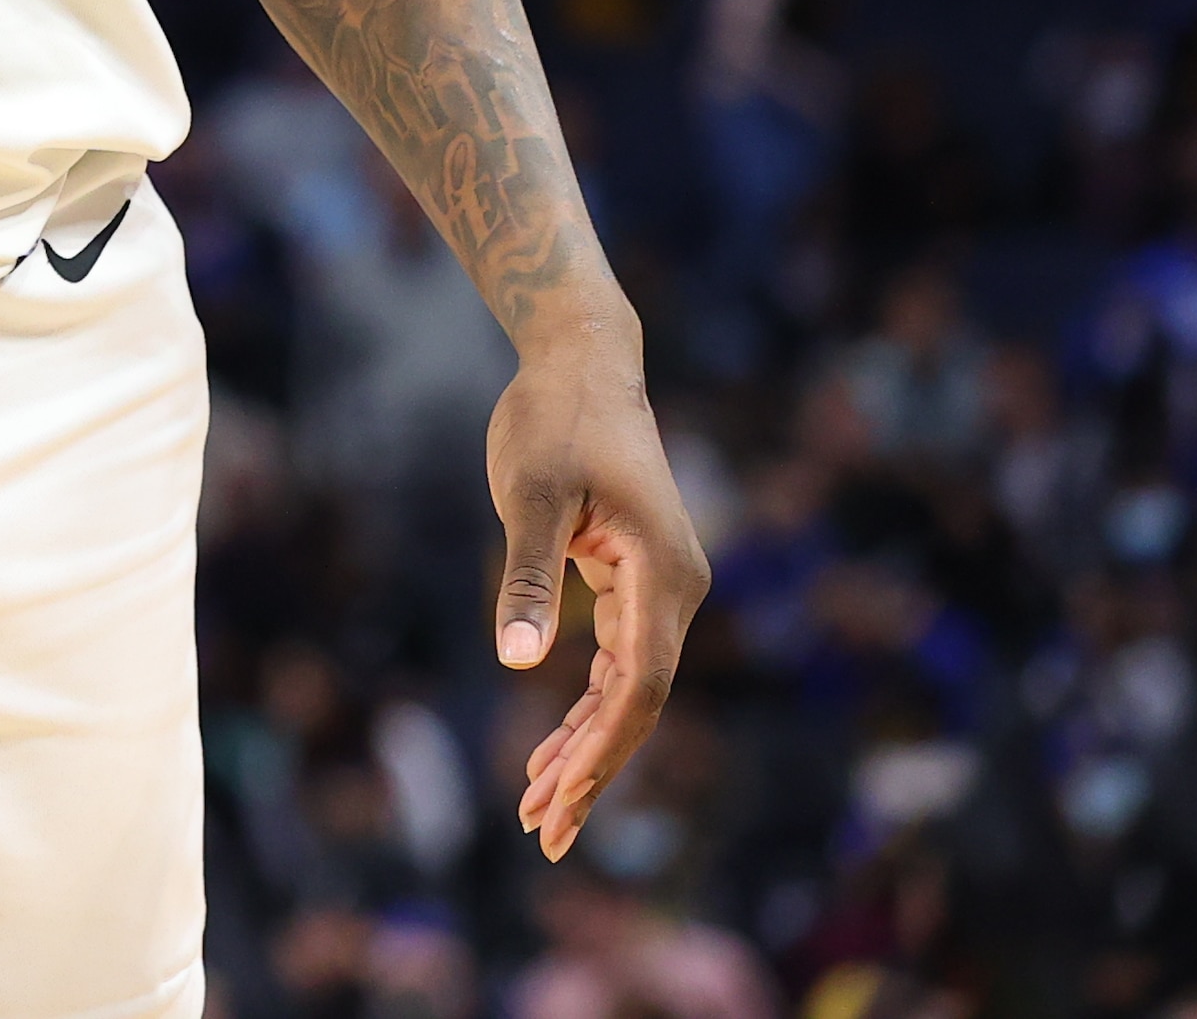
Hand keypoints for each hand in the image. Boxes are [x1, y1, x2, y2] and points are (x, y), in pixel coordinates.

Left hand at [485, 323, 708, 858]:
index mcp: (663, 576)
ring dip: (584, 747)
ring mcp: (660, 589)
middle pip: (638, 704)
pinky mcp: (635, 582)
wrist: (583, 362)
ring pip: (628, 691)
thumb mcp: (527, 493)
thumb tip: (520, 661)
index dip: (601, 752)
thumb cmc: (553, 419)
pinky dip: (584, 707)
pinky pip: (617, 664)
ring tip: (535, 808)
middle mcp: (677, 591)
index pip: (640, 689)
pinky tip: (549, 748)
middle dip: (590, 770)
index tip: (559, 802)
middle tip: (541, 833)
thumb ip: (526, 576)